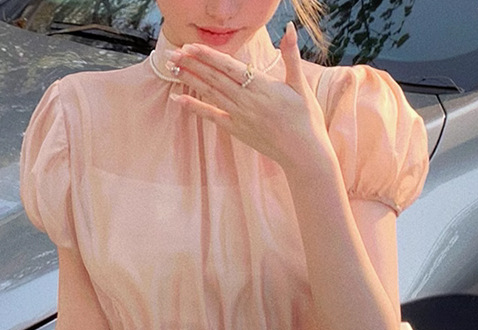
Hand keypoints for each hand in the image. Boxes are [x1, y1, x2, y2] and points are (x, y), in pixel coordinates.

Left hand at [165, 23, 336, 171]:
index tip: (190, 46)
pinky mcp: (237, 130)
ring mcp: (239, 116)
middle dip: (192, 64)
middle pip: (213, 78)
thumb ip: (291, 55)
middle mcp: (246, 100)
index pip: (228, 66)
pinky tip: (178, 100)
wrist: (303, 153)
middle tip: (172, 53)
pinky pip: (212, 116)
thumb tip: (288, 27)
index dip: (207, 55)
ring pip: (210, 93)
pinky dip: (195, 107)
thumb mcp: (300, 83)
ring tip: (172, 68)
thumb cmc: (305, 118)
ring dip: (189, 80)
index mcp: (261, 85)